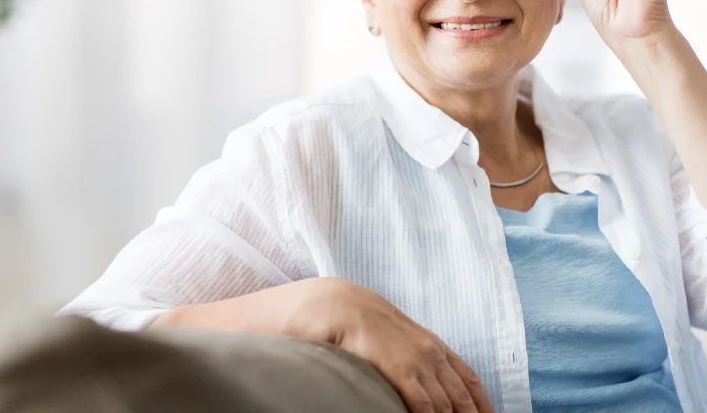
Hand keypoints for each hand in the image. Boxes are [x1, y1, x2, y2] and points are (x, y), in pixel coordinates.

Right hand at [154, 278, 494, 412]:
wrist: (219, 324)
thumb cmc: (266, 345)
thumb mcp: (327, 351)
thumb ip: (361, 361)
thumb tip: (390, 394)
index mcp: (371, 311)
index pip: (435, 349)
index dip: (465, 382)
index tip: (487, 410)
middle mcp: (373, 305)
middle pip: (437, 357)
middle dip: (466, 397)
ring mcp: (359, 309)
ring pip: (422, 364)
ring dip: (448, 405)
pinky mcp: (345, 319)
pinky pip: (395, 365)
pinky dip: (420, 396)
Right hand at [323, 280, 494, 412]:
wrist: (351, 310)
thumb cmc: (375, 328)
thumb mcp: (408, 339)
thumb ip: (423, 358)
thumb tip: (433, 381)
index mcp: (437, 347)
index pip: (470, 379)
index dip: (483, 402)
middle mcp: (433, 355)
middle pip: (462, 396)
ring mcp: (419, 363)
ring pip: (445, 405)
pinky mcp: (402, 371)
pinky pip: (423, 404)